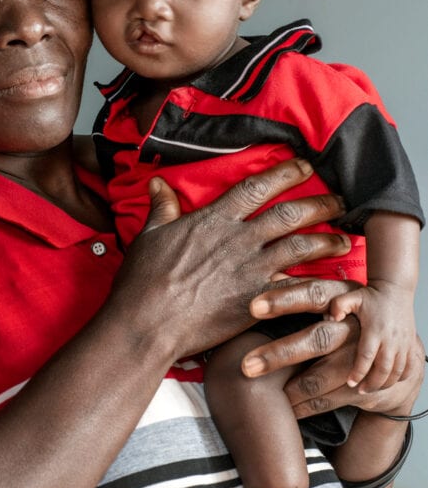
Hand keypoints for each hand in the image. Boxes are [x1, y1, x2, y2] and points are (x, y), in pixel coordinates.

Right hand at [112, 160, 350, 361]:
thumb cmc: (143, 280)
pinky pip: (297, 289)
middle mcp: (239, 240)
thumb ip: (161, 207)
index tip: (304, 165)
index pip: (257, 188)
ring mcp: (251, 270)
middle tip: (341, 200)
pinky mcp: (258, 300)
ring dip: (327, 241)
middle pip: (290, 214)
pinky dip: (319, 286)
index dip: (284, 173)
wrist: (148, 322)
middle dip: (320, 203)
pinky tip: (335, 285)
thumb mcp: (148, 235)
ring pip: (301, 247)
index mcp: (214, 220)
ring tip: (344, 240)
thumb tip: (157, 183)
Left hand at [241, 276, 424, 417]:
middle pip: (316, 339)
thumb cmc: (351, 320)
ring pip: (318, 378)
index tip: (253, 307)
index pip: (314, 294)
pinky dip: (302, 406)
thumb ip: (301, 288)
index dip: (284, 299)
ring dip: (285, 388)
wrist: (400, 355)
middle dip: (278, 355)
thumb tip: (267, 271)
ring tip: (255, 391)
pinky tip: (281, 408)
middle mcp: (354, 328)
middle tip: (246, 366)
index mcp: (344, 298)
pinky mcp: (364, 386)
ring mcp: (361, 360)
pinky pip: (327, 399)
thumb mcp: (334, 296)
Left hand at [327, 282, 415, 390]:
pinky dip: (401, 377)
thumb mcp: (351, 297)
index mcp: (374, 330)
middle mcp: (391, 339)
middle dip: (372, 384)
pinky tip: (389, 381)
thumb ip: (337, 306)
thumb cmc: (371, 296)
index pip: (366, 357)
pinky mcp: (410, 344)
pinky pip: (409, 367)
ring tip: (371, 388)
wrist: (396, 289)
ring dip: (385, 383)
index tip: (350, 383)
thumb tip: (328, 319)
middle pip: (383, 370)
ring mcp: (403, 343)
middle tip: (360, 390)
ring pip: (397, 372)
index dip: (358, 372)